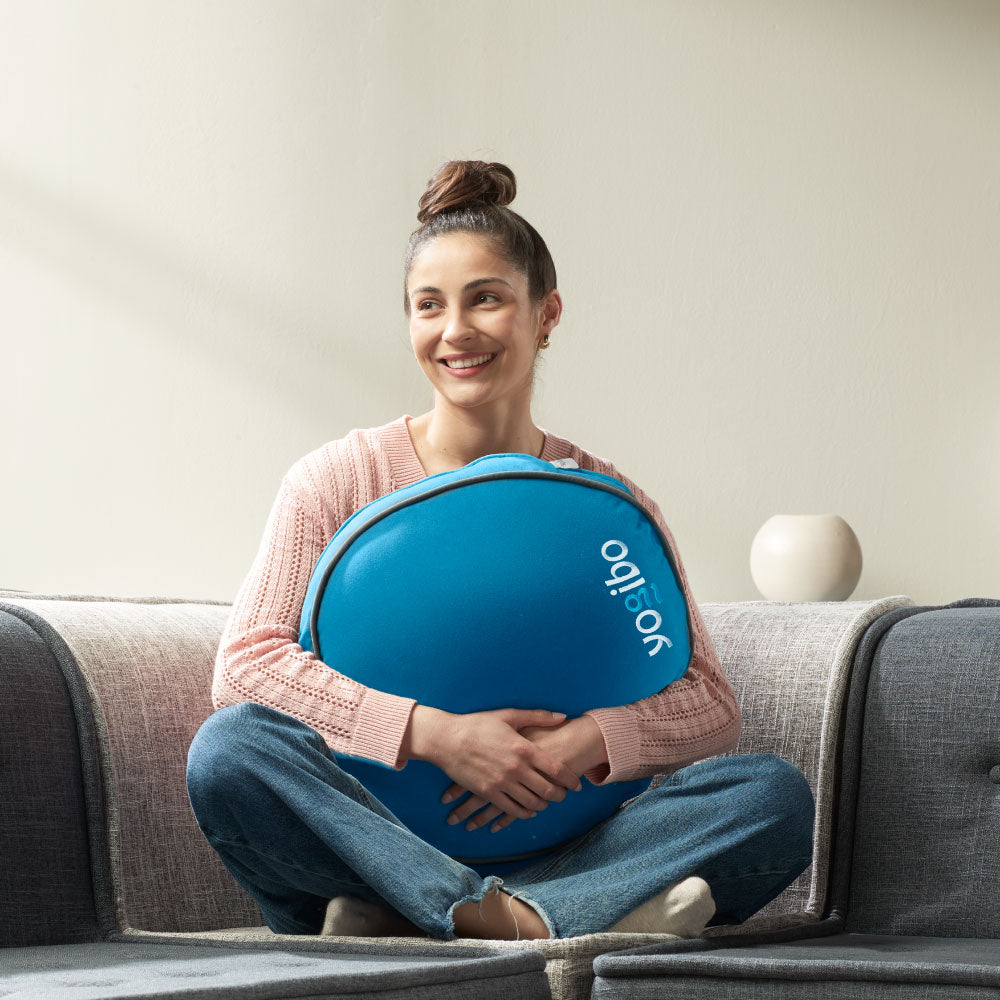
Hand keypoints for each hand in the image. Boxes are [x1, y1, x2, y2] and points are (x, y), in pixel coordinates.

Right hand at [430, 708, 583, 833]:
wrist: (446, 739)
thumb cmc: (478, 724)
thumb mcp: (508, 715)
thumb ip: (537, 716)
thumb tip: (561, 716)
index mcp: (523, 748)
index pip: (556, 769)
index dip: (570, 779)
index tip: (577, 784)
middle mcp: (515, 768)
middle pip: (548, 789)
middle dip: (560, 795)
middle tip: (564, 795)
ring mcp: (501, 783)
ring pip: (532, 802)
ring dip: (543, 805)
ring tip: (547, 802)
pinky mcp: (488, 793)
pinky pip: (512, 810)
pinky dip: (524, 813)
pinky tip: (529, 810)